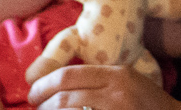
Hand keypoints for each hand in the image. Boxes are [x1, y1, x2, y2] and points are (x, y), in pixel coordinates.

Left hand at [27, 64, 180, 109]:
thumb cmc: (147, 103)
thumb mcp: (126, 80)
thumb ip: (97, 79)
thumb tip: (57, 85)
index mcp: (117, 74)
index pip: (69, 75)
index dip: (44, 84)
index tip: (33, 93)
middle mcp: (116, 93)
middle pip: (65, 97)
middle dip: (43, 104)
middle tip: (36, 108)